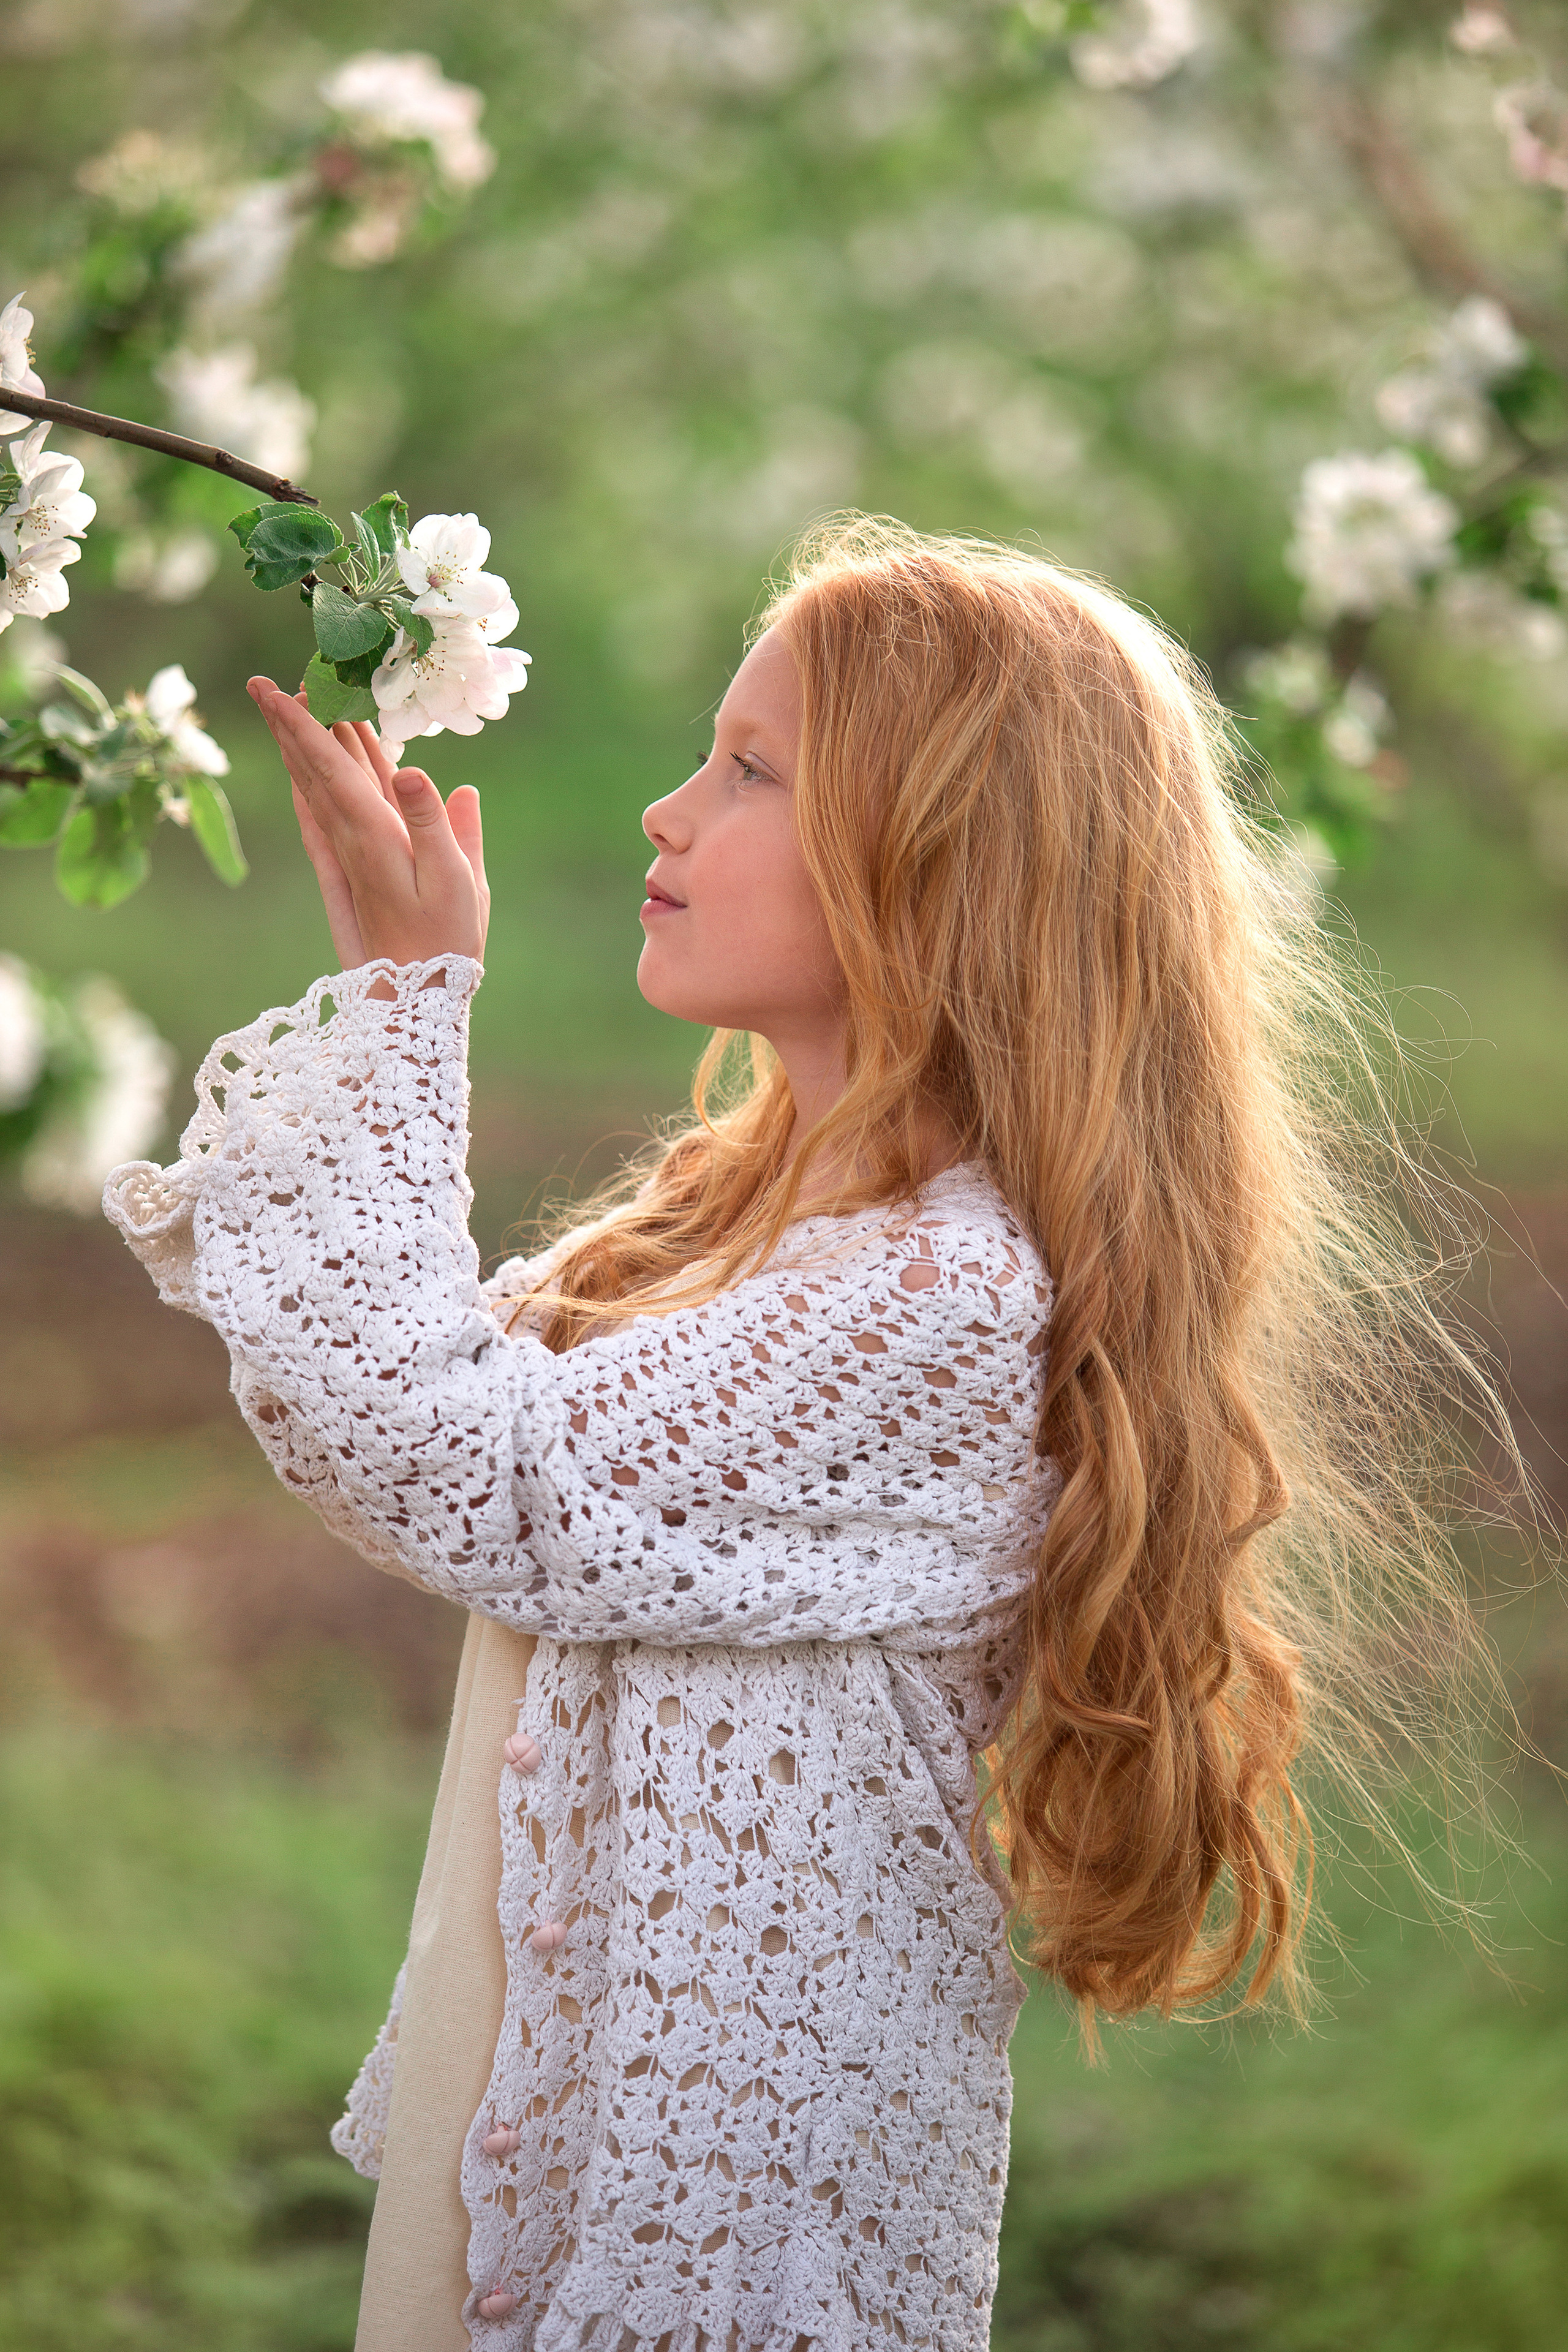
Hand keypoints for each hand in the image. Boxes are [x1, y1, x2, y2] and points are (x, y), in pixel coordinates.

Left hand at [247, 677, 488, 973]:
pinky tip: (303, 775)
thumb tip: (414, 771)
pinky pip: (323, 818)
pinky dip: (310, 788)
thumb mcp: (456, 883)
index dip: (303, 726)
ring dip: (300, 748)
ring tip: (288, 709)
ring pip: (316, 789)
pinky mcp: (353, 870)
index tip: (272, 690)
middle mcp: (351, 840)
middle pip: (313, 771)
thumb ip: (438, 827)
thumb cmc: (446, 942)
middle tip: (266, 683)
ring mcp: (349, 855)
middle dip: (290, 725)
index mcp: (374, 836)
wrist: (414, 997)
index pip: (330, 768)